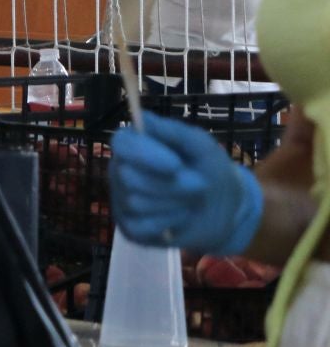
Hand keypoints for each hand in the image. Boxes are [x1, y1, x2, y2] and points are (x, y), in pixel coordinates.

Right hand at [110, 116, 262, 254]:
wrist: (225, 211)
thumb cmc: (211, 172)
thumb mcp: (202, 147)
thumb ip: (175, 132)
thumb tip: (144, 117)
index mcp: (136, 147)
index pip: (121, 143)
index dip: (144, 154)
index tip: (175, 165)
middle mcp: (122, 172)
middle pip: (130, 177)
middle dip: (172, 184)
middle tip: (199, 185)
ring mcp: (123, 202)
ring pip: (138, 203)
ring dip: (175, 203)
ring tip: (191, 200)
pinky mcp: (130, 229)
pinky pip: (143, 226)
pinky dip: (170, 222)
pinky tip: (180, 217)